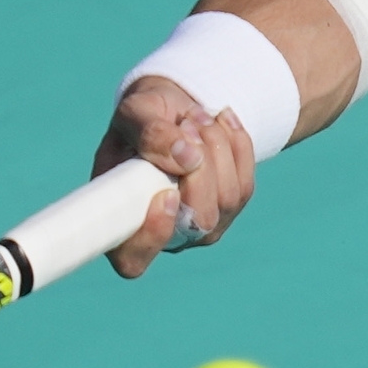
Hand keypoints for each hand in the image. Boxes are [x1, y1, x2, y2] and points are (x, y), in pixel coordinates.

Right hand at [91, 72, 258, 278]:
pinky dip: (235, 144)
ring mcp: (200, 226)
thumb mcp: (134, 113)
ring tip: (195, 118)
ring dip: (216, 146)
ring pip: (228, 199)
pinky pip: (244, 183)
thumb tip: (186, 157)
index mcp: (123, 219)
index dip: (152, 234)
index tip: (167, 194)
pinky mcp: (230, 209)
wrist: (173, 109)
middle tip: (185, 124)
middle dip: (200, 166)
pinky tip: (219, 122)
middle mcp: (163, 233)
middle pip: (198, 221)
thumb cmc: (143, 117)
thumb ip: (150, 134)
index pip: (133, 258)